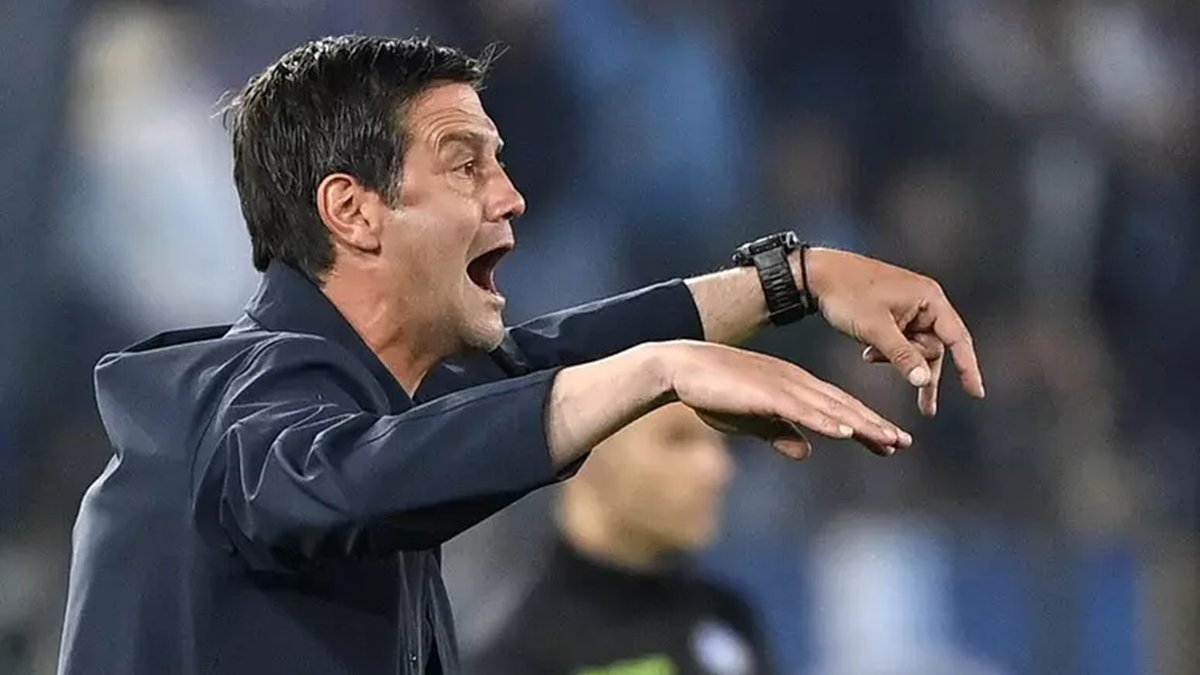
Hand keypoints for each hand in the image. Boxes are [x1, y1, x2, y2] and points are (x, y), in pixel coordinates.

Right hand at [659, 341, 912, 459]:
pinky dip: (825, 420)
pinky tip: (846, 432)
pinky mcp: (766, 393)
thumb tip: (804, 452)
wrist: (682, 368)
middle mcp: (795, 383)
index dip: (865, 425)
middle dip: (874, 425)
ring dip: (860, 425)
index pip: (837, 408)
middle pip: (842, 406)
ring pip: (830, 408)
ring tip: (888, 439)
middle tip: (903, 443)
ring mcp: (782, 386)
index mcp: (793, 388)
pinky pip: (802, 410)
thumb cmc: (713, 392)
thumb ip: (778, 433)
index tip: (891, 442)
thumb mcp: (751, 420)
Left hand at [801, 248, 984, 412]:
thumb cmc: (848, 295)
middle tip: (894, 375)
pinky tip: (867, 353)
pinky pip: (901, 342)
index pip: (957, 338)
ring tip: (870, 357)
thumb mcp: (875, 329)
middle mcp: (925, 302)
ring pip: (916, 347)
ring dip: (898, 359)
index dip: (968, 367)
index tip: (976, 393)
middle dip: (914, 364)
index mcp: (929, 298)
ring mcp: (909, 308)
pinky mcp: (895, 314)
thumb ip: (903, 356)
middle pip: (935, 347)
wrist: (818, 275)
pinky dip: (888, 351)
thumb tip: (926, 381)